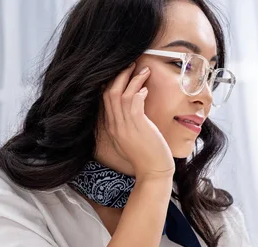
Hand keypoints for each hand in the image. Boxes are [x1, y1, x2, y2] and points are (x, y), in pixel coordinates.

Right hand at [102, 63, 174, 179]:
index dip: (111, 83)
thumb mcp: (131, 138)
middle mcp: (115, 125)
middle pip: (109, 93)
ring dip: (131, 79)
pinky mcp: (138, 126)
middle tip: (130, 64)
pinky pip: (134, 102)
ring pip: (120, 95)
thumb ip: (127, 123)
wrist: (153, 171)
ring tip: (142, 70)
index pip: (104, 100)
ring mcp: (125, 126)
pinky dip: (138, 91)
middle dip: (119, 76)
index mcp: (112, 127)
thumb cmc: (146, 155)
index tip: (121, 72)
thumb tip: (133, 104)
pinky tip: (146, 88)